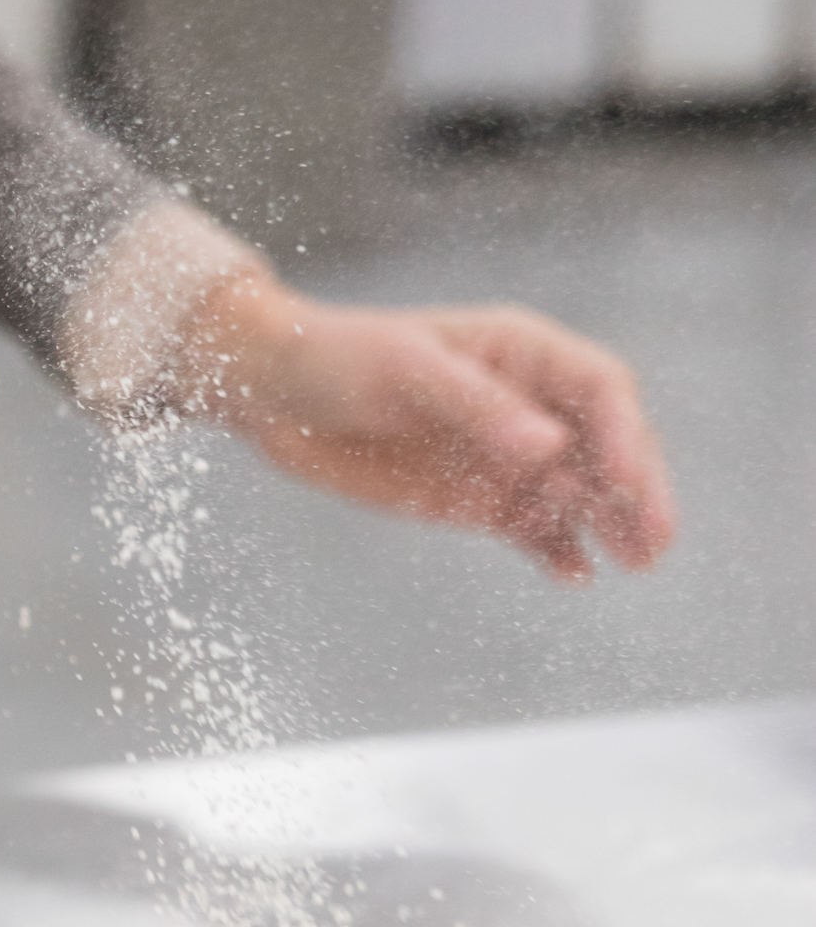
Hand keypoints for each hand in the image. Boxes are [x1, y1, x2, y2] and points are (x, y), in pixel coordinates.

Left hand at [64, 204, 675, 583]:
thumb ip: (478, 407)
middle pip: (605, 445)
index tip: (631, 486)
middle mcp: (525, 402)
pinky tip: (575, 575)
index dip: (628, 436)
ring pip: (578, 491)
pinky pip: (533, 528)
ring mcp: (504, 454)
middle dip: (636, 491)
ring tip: (635, 565)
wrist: (271, 395)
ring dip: (609, 525)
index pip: (600, 390)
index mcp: (520, 351)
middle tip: (654, 544)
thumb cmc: (336, 359)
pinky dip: (556, 550)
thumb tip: (550, 446)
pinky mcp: (475, 498)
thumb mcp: (405, 372)